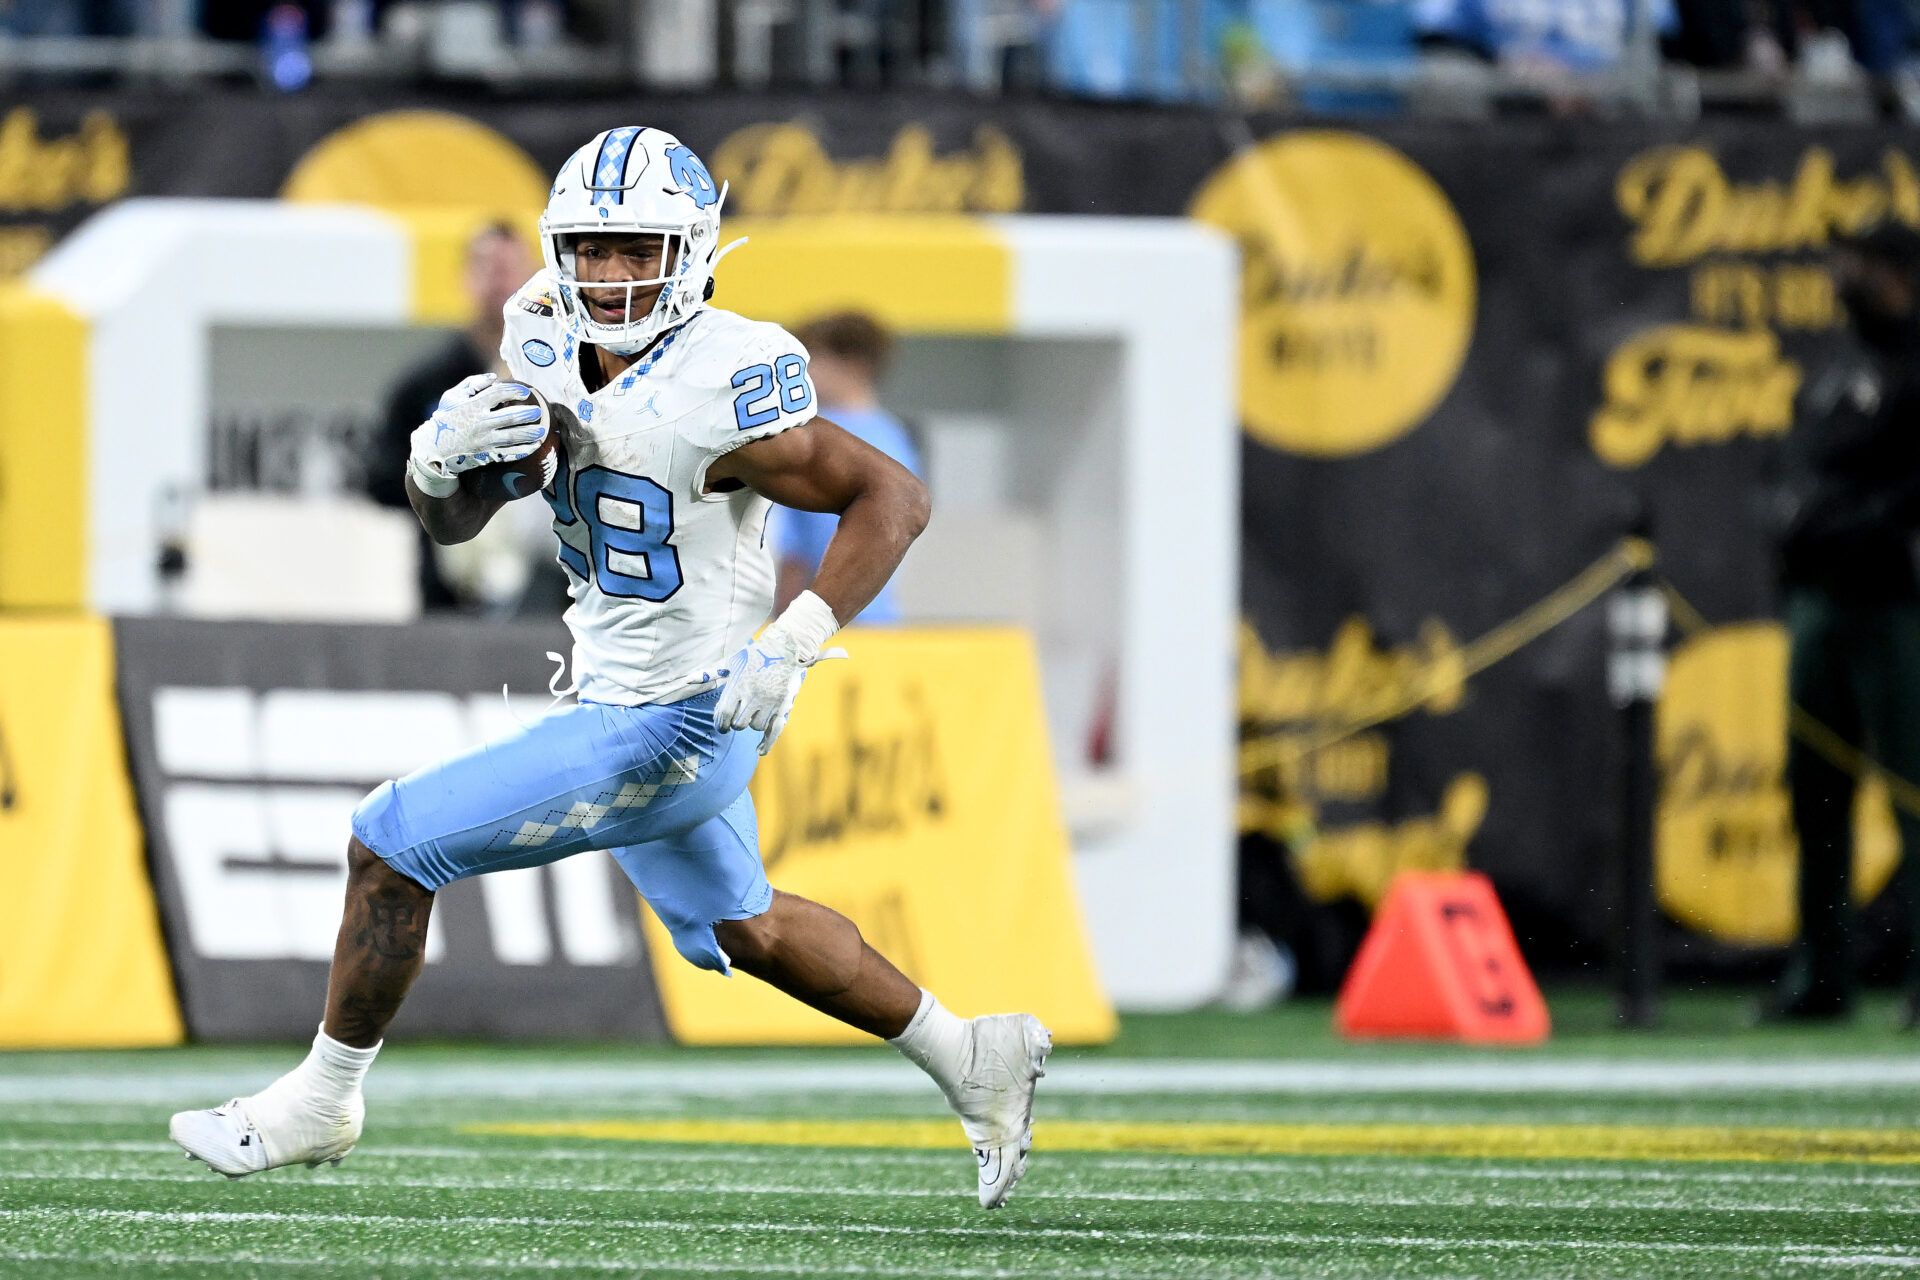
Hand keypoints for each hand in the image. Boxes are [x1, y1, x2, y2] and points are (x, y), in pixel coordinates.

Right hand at [408, 374, 545, 491]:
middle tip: (538, 411)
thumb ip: (472, 384)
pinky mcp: (486, 454)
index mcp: (473, 406)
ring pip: (512, 437)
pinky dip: (523, 450)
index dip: (514, 391)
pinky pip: (508, 453)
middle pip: (510, 417)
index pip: (498, 395)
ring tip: (542, 431)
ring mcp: (484, 441)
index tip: (526, 392)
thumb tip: (493, 377)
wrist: (433, 447)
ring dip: (529, 434)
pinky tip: (534, 447)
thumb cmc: (445, 418)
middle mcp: (480, 423)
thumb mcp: (452, 397)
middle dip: (526, 414)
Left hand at [711, 592, 842, 754]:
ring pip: (756, 726)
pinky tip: (760, 750)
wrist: (784, 648)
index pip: (724, 714)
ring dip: (751, 724)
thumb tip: (688, 679)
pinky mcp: (782, 705)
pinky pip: (774, 729)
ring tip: (752, 715)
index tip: (721, 726)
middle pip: (739, 723)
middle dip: (735, 723)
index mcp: (739, 685)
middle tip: (736, 717)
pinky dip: (767, 741)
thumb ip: (711, 672)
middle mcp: (754, 696)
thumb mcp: (732, 661)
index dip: (720, 723)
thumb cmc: (754, 654)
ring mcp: (770, 702)